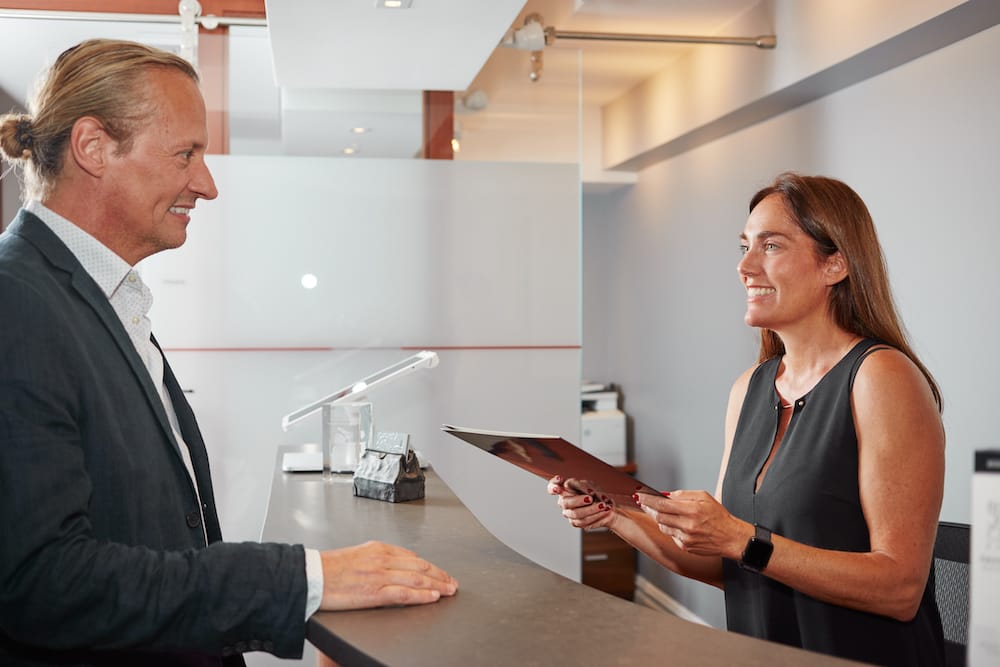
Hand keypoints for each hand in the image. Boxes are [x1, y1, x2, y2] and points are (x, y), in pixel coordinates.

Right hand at [319, 541, 457, 610]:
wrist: (311, 575)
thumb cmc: (329, 568)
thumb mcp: (358, 554)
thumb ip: (377, 558)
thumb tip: (394, 565)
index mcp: (379, 548)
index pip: (412, 557)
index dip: (430, 566)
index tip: (440, 572)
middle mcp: (382, 559)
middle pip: (420, 566)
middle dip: (440, 575)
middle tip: (452, 582)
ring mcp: (380, 575)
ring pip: (417, 578)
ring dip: (437, 584)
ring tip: (449, 590)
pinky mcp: (374, 592)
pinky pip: (404, 593)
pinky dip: (422, 595)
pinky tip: (433, 597)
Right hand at [547, 475, 615, 529]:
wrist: (606, 506)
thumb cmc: (595, 493)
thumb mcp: (590, 484)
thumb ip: (583, 486)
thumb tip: (581, 490)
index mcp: (564, 489)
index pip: (551, 487)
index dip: (552, 486)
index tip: (558, 485)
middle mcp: (564, 501)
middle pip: (565, 502)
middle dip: (579, 500)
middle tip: (590, 498)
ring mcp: (568, 513)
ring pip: (576, 513)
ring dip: (591, 509)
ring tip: (603, 505)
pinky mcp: (575, 522)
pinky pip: (583, 521)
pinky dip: (595, 516)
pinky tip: (603, 511)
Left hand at [635, 490, 746, 558]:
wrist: (731, 538)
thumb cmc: (719, 516)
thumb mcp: (703, 497)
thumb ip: (682, 495)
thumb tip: (664, 495)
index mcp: (692, 510)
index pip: (662, 504)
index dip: (648, 500)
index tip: (639, 496)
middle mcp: (687, 525)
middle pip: (658, 516)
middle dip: (648, 508)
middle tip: (643, 503)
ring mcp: (685, 538)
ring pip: (662, 527)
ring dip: (659, 518)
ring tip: (663, 512)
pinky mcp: (685, 547)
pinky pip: (671, 536)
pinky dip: (670, 529)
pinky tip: (677, 524)